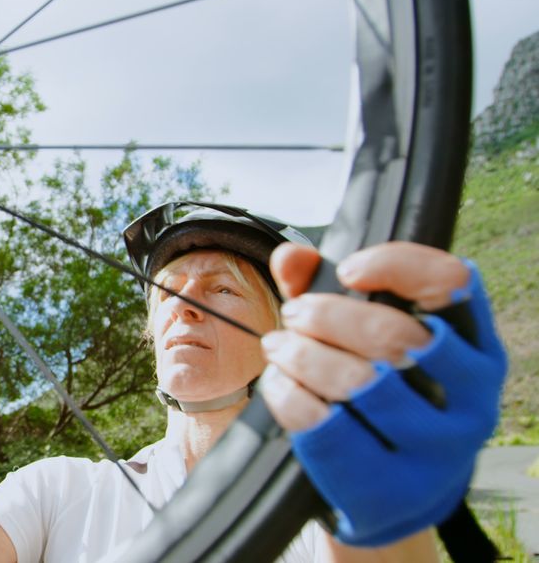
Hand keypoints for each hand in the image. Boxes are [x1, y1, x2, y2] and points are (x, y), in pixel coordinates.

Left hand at [259, 242, 506, 545]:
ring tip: (278, 345)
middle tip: (294, 313)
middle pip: (393, 335)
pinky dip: (288, 395)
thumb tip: (291, 256)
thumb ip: (325, 290)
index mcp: (478, 353)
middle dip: (326, 315)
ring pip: (358, 383)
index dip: (397, 265)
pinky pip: (325, 428)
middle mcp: (471, 401)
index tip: (348, 270)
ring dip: (302, 353)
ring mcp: (436, 450)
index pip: (454, 284)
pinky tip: (279, 382)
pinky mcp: (390, 487)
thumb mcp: (368, 345)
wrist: (396, 500)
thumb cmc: (382, 402)